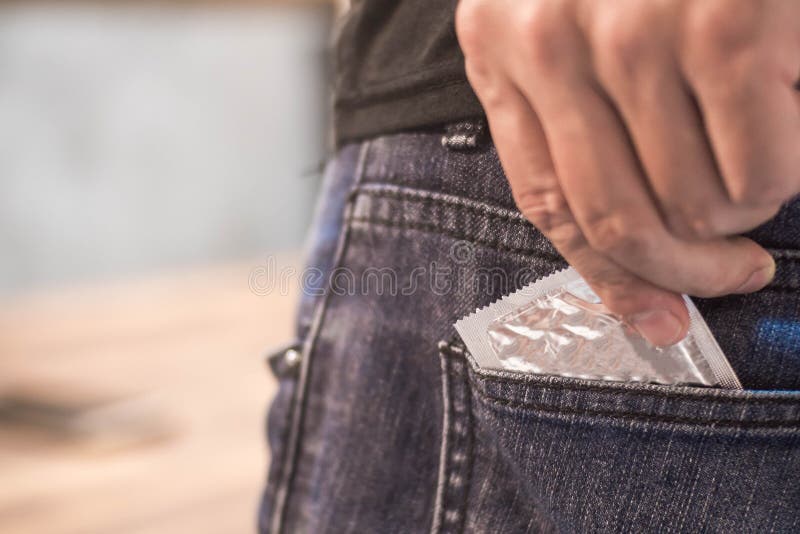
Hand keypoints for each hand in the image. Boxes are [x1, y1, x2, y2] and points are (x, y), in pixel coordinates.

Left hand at [456, 0, 798, 344]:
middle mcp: (552, 42)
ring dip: (735, 219)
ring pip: (692, 204)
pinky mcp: (727, 24)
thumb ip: (570, 114)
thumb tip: (629, 250)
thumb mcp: (564, 18)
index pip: (544, 203)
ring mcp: (635, 32)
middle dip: (683, 274)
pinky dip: (778, 181)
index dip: (605, 278)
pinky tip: (783, 139)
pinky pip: (758, 171)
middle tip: (733, 275)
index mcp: (501, 47)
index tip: (652, 319)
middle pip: (614, 221)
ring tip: (757, 181)